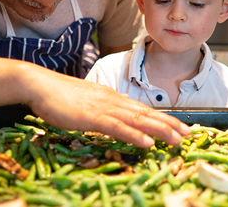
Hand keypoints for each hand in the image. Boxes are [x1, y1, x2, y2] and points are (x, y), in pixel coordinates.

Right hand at [23, 70, 190, 147]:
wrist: (39, 84)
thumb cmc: (57, 94)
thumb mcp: (86, 101)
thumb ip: (103, 108)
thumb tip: (117, 114)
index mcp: (111, 97)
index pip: (142, 109)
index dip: (163, 118)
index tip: (180, 127)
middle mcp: (112, 101)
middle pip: (146, 114)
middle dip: (169, 125)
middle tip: (188, 135)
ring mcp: (103, 108)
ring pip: (138, 120)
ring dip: (160, 130)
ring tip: (177, 140)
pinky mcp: (92, 117)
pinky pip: (117, 127)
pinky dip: (134, 135)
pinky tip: (147, 142)